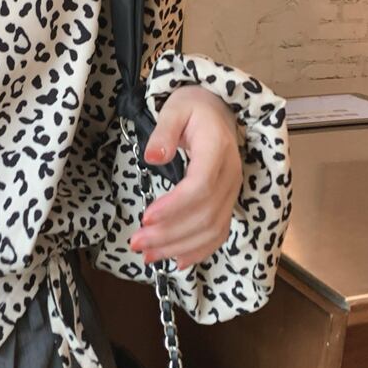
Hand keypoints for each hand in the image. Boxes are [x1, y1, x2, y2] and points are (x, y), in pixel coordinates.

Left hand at [128, 85, 242, 269]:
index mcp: (217, 149)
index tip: (145, 217)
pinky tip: (175, 261)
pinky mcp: (226, 201)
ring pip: (211, 230)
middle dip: (169, 234)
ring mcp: (232, 191)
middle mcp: (230, 174)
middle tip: (136, 242)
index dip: (174, 207)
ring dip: (178, 247)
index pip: (200, 186)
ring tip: (147, 255)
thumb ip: (164, 131)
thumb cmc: (193, 107)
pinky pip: (218, 233)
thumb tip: (153, 156)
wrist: (217, 109)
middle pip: (204, 215)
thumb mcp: (175, 108)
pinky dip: (198, 251)